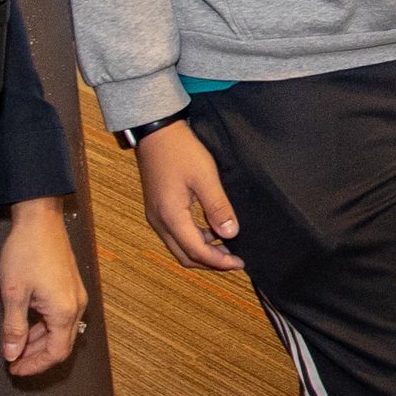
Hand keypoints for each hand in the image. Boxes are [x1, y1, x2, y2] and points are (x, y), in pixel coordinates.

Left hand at [0, 195, 87, 374]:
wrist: (40, 221)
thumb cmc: (27, 251)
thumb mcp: (13, 293)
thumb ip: (13, 328)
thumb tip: (12, 353)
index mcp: (63, 311)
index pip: (55, 353)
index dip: (35, 365)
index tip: (15, 369)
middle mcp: (75, 306)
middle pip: (60, 345)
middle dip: (36, 356)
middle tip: (14, 360)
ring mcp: (75, 296)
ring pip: (60, 331)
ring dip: (39, 341)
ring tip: (16, 343)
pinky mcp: (70, 287)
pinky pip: (60, 316)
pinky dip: (44, 326)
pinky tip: (27, 323)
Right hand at [137, 122, 245, 272]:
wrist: (156, 132)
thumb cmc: (180, 150)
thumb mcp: (205, 177)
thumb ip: (218, 207)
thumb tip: (231, 233)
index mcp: (170, 216)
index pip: (196, 251)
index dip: (219, 262)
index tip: (239, 263)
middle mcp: (159, 221)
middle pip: (185, 256)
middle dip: (210, 262)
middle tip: (234, 261)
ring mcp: (155, 216)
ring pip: (179, 247)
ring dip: (202, 251)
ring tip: (226, 247)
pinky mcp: (157, 209)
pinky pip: (175, 234)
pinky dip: (194, 239)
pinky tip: (211, 231)